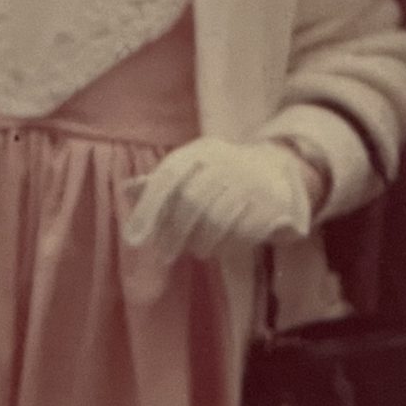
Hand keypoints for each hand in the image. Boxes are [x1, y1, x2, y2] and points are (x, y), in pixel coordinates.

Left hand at [122, 138, 323, 265]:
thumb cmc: (221, 174)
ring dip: (203, 242)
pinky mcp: (273, 202)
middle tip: (166, 254)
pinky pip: (244, 231)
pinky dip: (231, 244)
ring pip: (218, 220)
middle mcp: (226, 161)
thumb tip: (126, 190)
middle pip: (192, 202)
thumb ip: (159, 184)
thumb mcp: (190, 170)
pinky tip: (227, 245)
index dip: (148, 209)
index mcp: (200, 151)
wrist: (279, 165)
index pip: (168, 177)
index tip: (133, 239)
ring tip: (200, 249)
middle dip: (176, 234)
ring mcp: (252, 180)